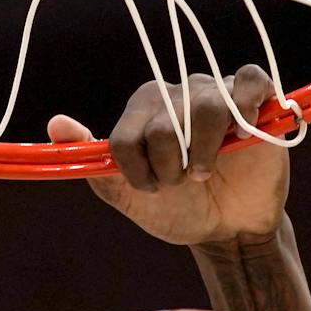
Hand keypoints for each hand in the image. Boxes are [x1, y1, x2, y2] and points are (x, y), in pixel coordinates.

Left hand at [49, 66, 289, 246]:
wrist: (228, 229)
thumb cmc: (179, 209)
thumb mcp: (129, 195)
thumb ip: (94, 163)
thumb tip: (55, 124)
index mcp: (143, 111)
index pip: (126, 136)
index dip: (136, 172)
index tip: (151, 188)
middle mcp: (177, 94)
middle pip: (162, 125)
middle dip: (170, 169)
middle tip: (183, 182)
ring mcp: (217, 94)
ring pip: (204, 108)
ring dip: (202, 154)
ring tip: (205, 172)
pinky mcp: (255, 100)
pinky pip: (249, 82)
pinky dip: (245, 107)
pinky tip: (239, 136)